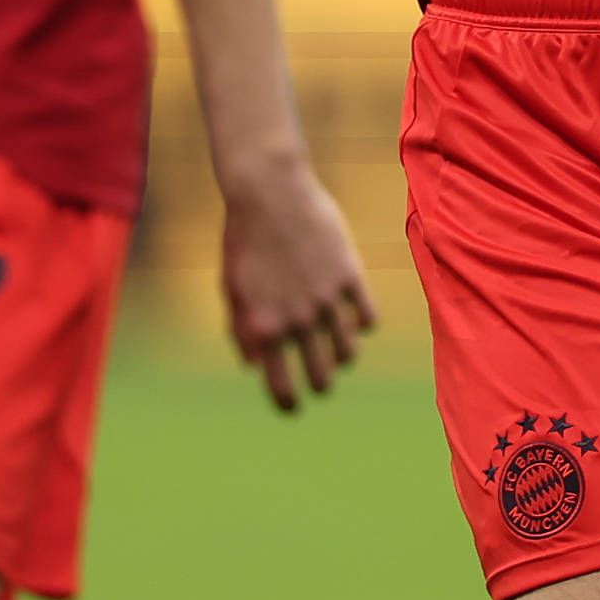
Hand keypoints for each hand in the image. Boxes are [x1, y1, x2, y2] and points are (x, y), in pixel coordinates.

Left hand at [218, 154, 377, 412]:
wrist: (269, 191)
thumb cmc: (244, 239)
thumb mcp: (231, 287)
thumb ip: (242, 330)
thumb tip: (253, 364)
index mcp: (264, 327)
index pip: (281, 385)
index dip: (288, 403)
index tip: (293, 408)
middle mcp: (298, 319)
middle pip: (321, 376)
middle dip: (320, 384)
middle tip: (320, 381)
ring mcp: (327, 298)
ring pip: (348, 352)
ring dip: (343, 358)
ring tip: (338, 352)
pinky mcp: (350, 275)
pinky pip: (368, 317)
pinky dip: (363, 324)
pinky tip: (354, 317)